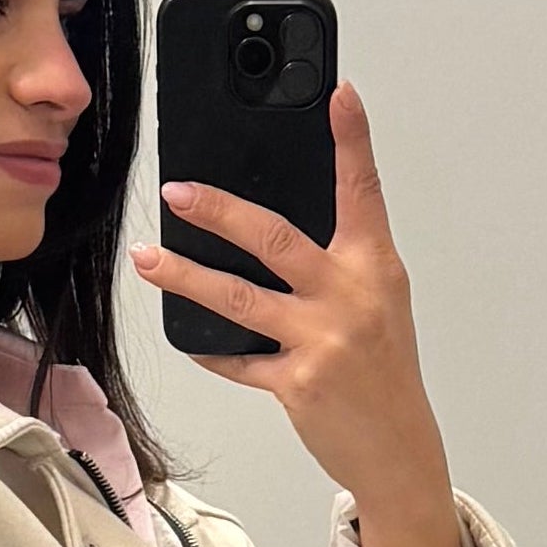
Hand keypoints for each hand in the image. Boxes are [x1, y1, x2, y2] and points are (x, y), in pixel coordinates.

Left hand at [136, 86, 465, 546]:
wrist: (399, 453)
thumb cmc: (384, 375)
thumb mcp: (378, 306)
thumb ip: (337, 266)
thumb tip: (271, 234)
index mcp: (375, 268)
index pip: (363, 192)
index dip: (352, 140)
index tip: (338, 93)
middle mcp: (350, 296)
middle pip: (274, 238)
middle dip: (219, 211)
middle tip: (177, 191)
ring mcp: (322, 340)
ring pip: (238, 298)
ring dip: (185, 276)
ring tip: (148, 258)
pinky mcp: (297, 382)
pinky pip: (238, 359)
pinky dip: (210, 348)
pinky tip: (188, 336)